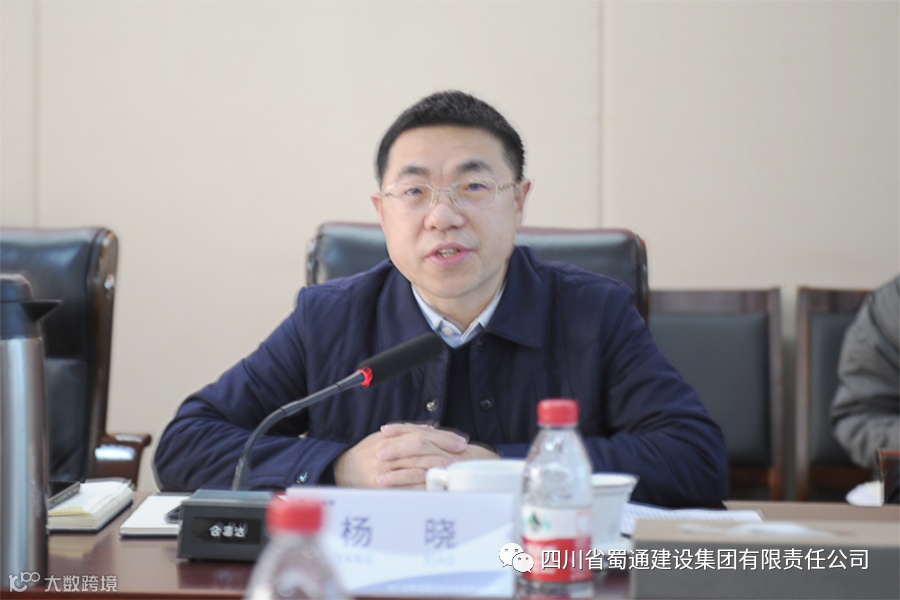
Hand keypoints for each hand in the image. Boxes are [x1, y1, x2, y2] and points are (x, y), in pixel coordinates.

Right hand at [333, 423, 497, 488]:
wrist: (342, 470)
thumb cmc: (365, 454)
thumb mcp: (383, 437)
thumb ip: (407, 432)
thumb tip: (432, 427)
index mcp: (390, 438)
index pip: (421, 435)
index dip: (442, 437)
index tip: (459, 441)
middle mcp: (387, 452)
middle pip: (420, 448)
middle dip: (443, 449)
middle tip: (461, 453)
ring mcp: (384, 470)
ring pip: (415, 466)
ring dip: (436, 467)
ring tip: (452, 468)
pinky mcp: (381, 487)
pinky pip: (405, 486)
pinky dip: (422, 485)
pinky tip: (435, 486)